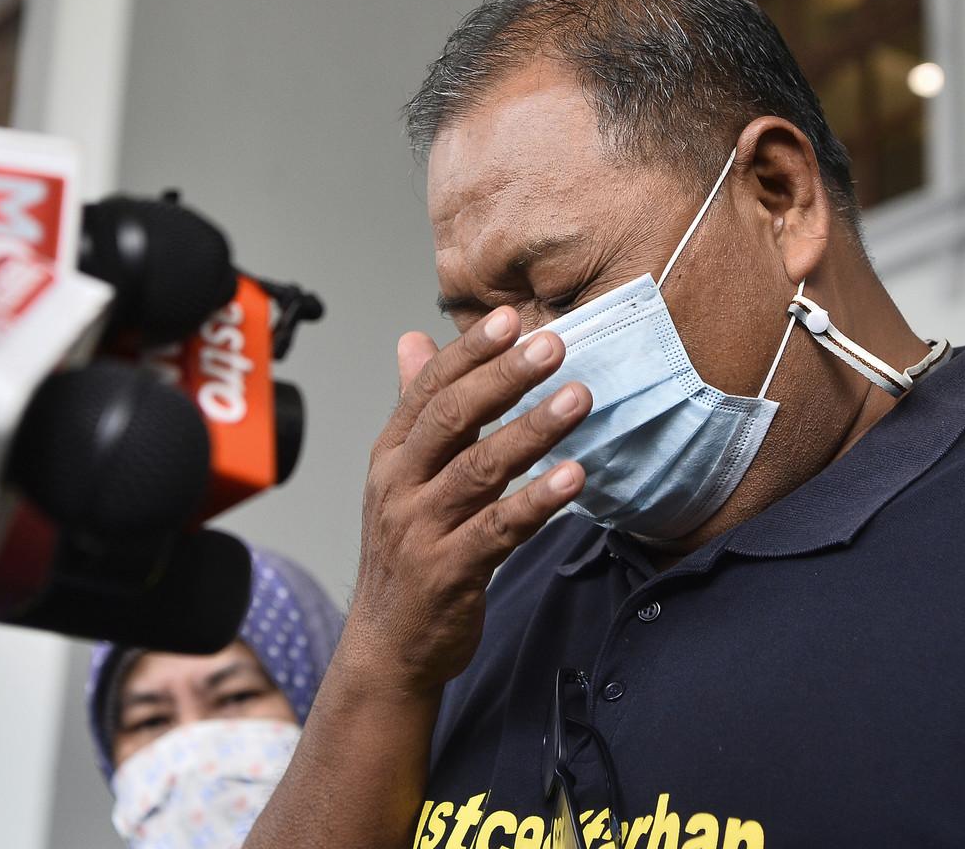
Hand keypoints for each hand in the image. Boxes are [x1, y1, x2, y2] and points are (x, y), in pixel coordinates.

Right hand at [342, 306, 590, 695]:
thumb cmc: (404, 553)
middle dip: (504, 377)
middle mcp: (400, 486)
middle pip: (452, 419)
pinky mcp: (449, 572)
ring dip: (532, 430)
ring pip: (479, 469)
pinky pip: (499, 530)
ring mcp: (421, 530)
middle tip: (552, 346)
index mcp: (392, 456)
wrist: (387, 646)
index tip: (510, 317)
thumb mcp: (400, 476)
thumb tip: (413, 339)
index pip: (429, 390)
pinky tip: (573, 477)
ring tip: (577, 399)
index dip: (470, 351)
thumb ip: (416, 408)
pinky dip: (537, 501)